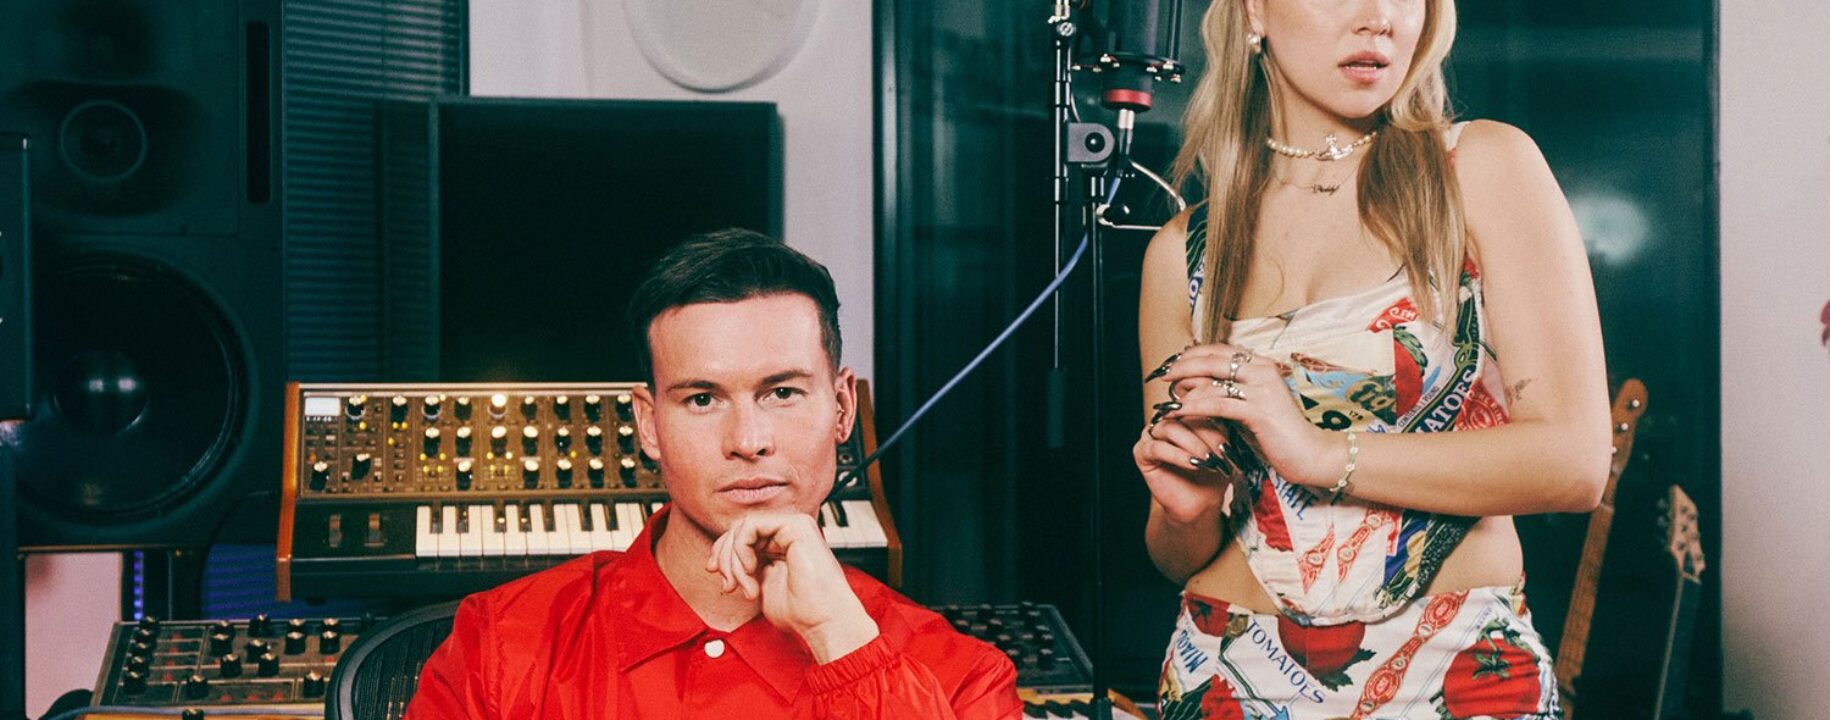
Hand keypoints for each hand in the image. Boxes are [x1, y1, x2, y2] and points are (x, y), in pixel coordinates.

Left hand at [707, 511, 879, 662]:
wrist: (822, 621)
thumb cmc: (799, 611)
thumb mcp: (760, 584)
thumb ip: (744, 568)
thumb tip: (719, 560)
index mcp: (781, 543)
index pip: (742, 535)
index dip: (723, 551)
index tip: (714, 572)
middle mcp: (788, 531)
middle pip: (739, 528)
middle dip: (725, 557)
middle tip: (728, 585)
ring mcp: (793, 525)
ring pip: (742, 527)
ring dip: (734, 560)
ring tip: (746, 586)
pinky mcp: (795, 524)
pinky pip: (751, 526)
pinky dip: (741, 550)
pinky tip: (751, 571)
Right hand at [1133, 415, 1243, 524]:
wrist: (1201, 502)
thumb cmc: (1212, 473)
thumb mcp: (1222, 447)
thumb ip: (1222, 427)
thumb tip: (1227, 412)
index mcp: (1185, 413)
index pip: (1198, 403)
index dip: (1214, 417)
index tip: (1232, 433)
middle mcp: (1167, 420)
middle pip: (1184, 414)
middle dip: (1206, 433)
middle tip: (1222, 451)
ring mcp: (1152, 435)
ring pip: (1170, 428)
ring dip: (1192, 444)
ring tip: (1208, 460)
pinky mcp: (1142, 452)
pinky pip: (1157, 447)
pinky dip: (1177, 455)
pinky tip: (1193, 464)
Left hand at [1152, 344, 1339, 487]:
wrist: (1311, 453)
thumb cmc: (1281, 433)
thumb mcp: (1253, 406)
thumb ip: (1232, 392)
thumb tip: (1199, 387)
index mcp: (1262, 365)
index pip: (1220, 350)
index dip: (1193, 354)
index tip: (1173, 363)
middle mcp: (1262, 370)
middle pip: (1212, 360)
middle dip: (1183, 366)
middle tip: (1162, 375)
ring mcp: (1261, 388)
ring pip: (1212, 380)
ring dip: (1185, 390)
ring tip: (1167, 400)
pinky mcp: (1259, 410)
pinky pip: (1218, 404)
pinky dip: (1195, 407)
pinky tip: (1179, 413)